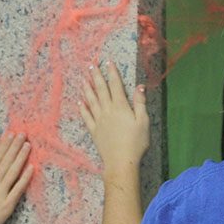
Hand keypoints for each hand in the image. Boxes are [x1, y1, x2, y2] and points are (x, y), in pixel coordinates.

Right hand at [0, 132, 32, 223]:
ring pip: (12, 172)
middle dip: (14, 147)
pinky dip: (24, 179)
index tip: (10, 135)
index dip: (4, 146)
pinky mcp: (6, 206)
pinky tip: (31, 168)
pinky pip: (18, 190)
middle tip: (23, 134)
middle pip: (6, 162)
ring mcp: (0, 194)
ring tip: (27, 145)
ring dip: (20, 158)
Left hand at [79, 62, 148, 176]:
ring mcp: (99, 120)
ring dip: (87, 89)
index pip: (116, 86)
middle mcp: (108, 110)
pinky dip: (82, 108)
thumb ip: (140, 103)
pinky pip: (86, 116)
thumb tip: (139, 86)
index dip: (112, 73)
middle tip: (91, 65)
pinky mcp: (94, 130)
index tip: (108, 62)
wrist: (121, 161)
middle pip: (101, 90)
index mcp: (121, 107)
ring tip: (83, 79)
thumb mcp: (143, 121)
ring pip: (91, 100)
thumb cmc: (136, 142)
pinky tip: (80, 102)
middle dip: (96, 76)